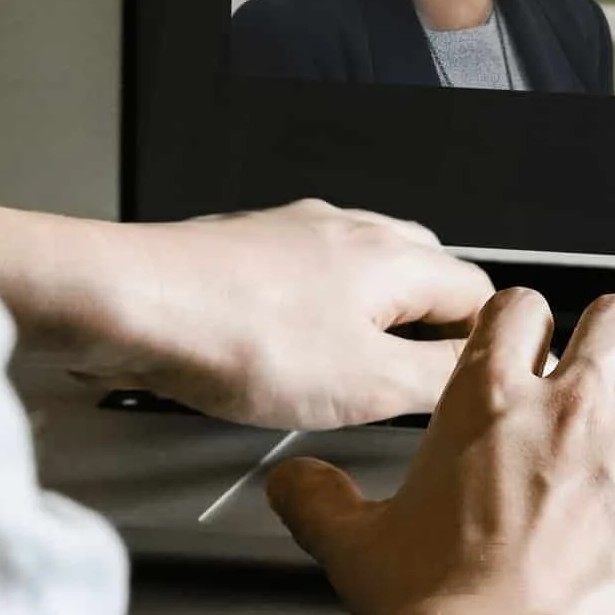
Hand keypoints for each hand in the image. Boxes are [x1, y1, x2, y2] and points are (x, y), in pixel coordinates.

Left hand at [74, 202, 494, 426]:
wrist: (127, 302)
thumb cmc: (235, 337)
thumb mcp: (369, 383)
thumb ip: (442, 377)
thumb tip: (483, 371)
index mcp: (394, 257)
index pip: (481, 291)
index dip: (487, 343)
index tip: (477, 383)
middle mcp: (348, 230)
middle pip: (423, 273)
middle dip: (431, 325)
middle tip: (417, 384)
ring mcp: (291, 232)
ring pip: (360, 272)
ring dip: (371, 317)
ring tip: (354, 371)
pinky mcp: (242, 248)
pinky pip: (302, 276)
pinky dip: (313, 312)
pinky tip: (286, 351)